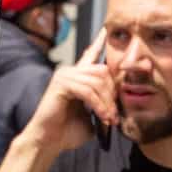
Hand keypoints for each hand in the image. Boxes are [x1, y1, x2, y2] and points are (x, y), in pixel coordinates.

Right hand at [23, 28, 116, 154]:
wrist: (50, 141)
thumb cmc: (70, 130)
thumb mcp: (94, 115)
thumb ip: (104, 103)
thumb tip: (120, 100)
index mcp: (77, 77)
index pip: (90, 55)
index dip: (99, 42)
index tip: (107, 31)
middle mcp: (70, 72)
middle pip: (103, 71)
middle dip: (113, 94)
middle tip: (116, 115)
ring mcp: (64, 76)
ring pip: (97, 81)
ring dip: (107, 103)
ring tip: (110, 119)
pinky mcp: (61, 84)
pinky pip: (87, 90)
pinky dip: (98, 105)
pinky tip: (102, 117)